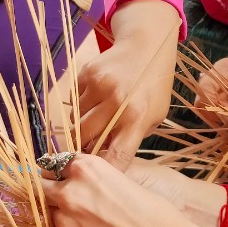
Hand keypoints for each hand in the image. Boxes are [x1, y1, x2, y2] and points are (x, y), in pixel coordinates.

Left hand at [43, 154, 207, 226]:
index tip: (65, 179)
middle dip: (57, 194)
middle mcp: (69, 191)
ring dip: (67, 219)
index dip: (63, 172)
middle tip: (77, 204)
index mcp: (85, 168)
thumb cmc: (156, 213)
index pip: (56, 163)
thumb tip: (81, 184)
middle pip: (46, 188)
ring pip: (54, 216)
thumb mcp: (125, 180)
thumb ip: (95, 179)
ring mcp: (65, 222)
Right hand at [76, 30, 178, 169]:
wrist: (146, 46)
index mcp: (138, 118)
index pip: (117, 156)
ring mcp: (99, 86)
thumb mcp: (155, 116)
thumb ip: (132, 138)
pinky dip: (78, 106)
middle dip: (80, 149)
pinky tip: (92, 100)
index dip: (104, 172)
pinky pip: (72, 101)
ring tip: (91, 122)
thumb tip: (105, 162)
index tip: (95, 180)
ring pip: (74, 120)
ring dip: (79, 126)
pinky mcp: (86, 74)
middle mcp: (117, 102)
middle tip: (80, 153)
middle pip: (84, 138)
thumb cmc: (153, 88)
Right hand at [196, 38, 227, 120]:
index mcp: (221, 71)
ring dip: (227, 120)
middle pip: (205, 104)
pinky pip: (226, 114)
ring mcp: (222, 93)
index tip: (224, 116)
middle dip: (219, 116)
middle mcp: (217, 83)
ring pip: (215, 112)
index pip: (204, 88)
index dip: (208, 104)